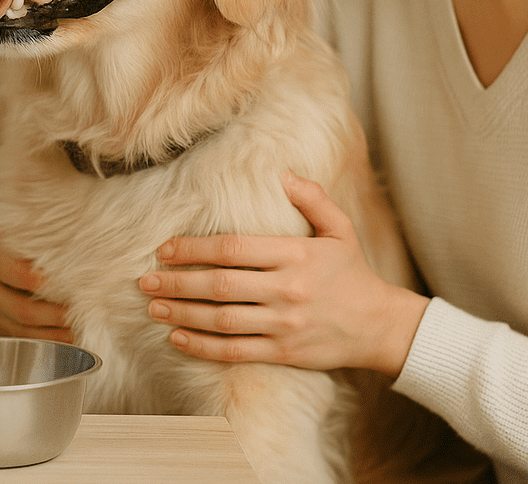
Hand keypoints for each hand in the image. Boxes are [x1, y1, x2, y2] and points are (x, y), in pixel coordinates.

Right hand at [0, 222, 72, 342]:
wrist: (5, 233)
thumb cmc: (26, 224)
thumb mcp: (32, 221)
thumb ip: (49, 235)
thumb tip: (85, 244)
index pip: (18, 273)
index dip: (43, 284)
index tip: (70, 288)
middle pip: (21, 308)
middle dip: (54, 315)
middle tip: (81, 315)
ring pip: (21, 328)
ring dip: (54, 333)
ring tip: (80, 330)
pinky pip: (21, 336)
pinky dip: (47, 338)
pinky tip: (68, 335)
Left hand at [139, 172, 427, 376]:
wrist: (381, 326)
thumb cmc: (353, 273)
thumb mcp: (339, 228)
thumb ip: (311, 198)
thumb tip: (281, 173)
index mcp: (294, 255)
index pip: (232, 250)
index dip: (193, 249)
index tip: (165, 249)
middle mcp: (286, 290)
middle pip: (220, 285)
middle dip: (177, 283)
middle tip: (145, 280)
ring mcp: (284, 325)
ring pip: (222, 320)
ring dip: (183, 314)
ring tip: (154, 307)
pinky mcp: (284, 353)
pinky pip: (236, 352)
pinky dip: (203, 347)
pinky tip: (178, 339)